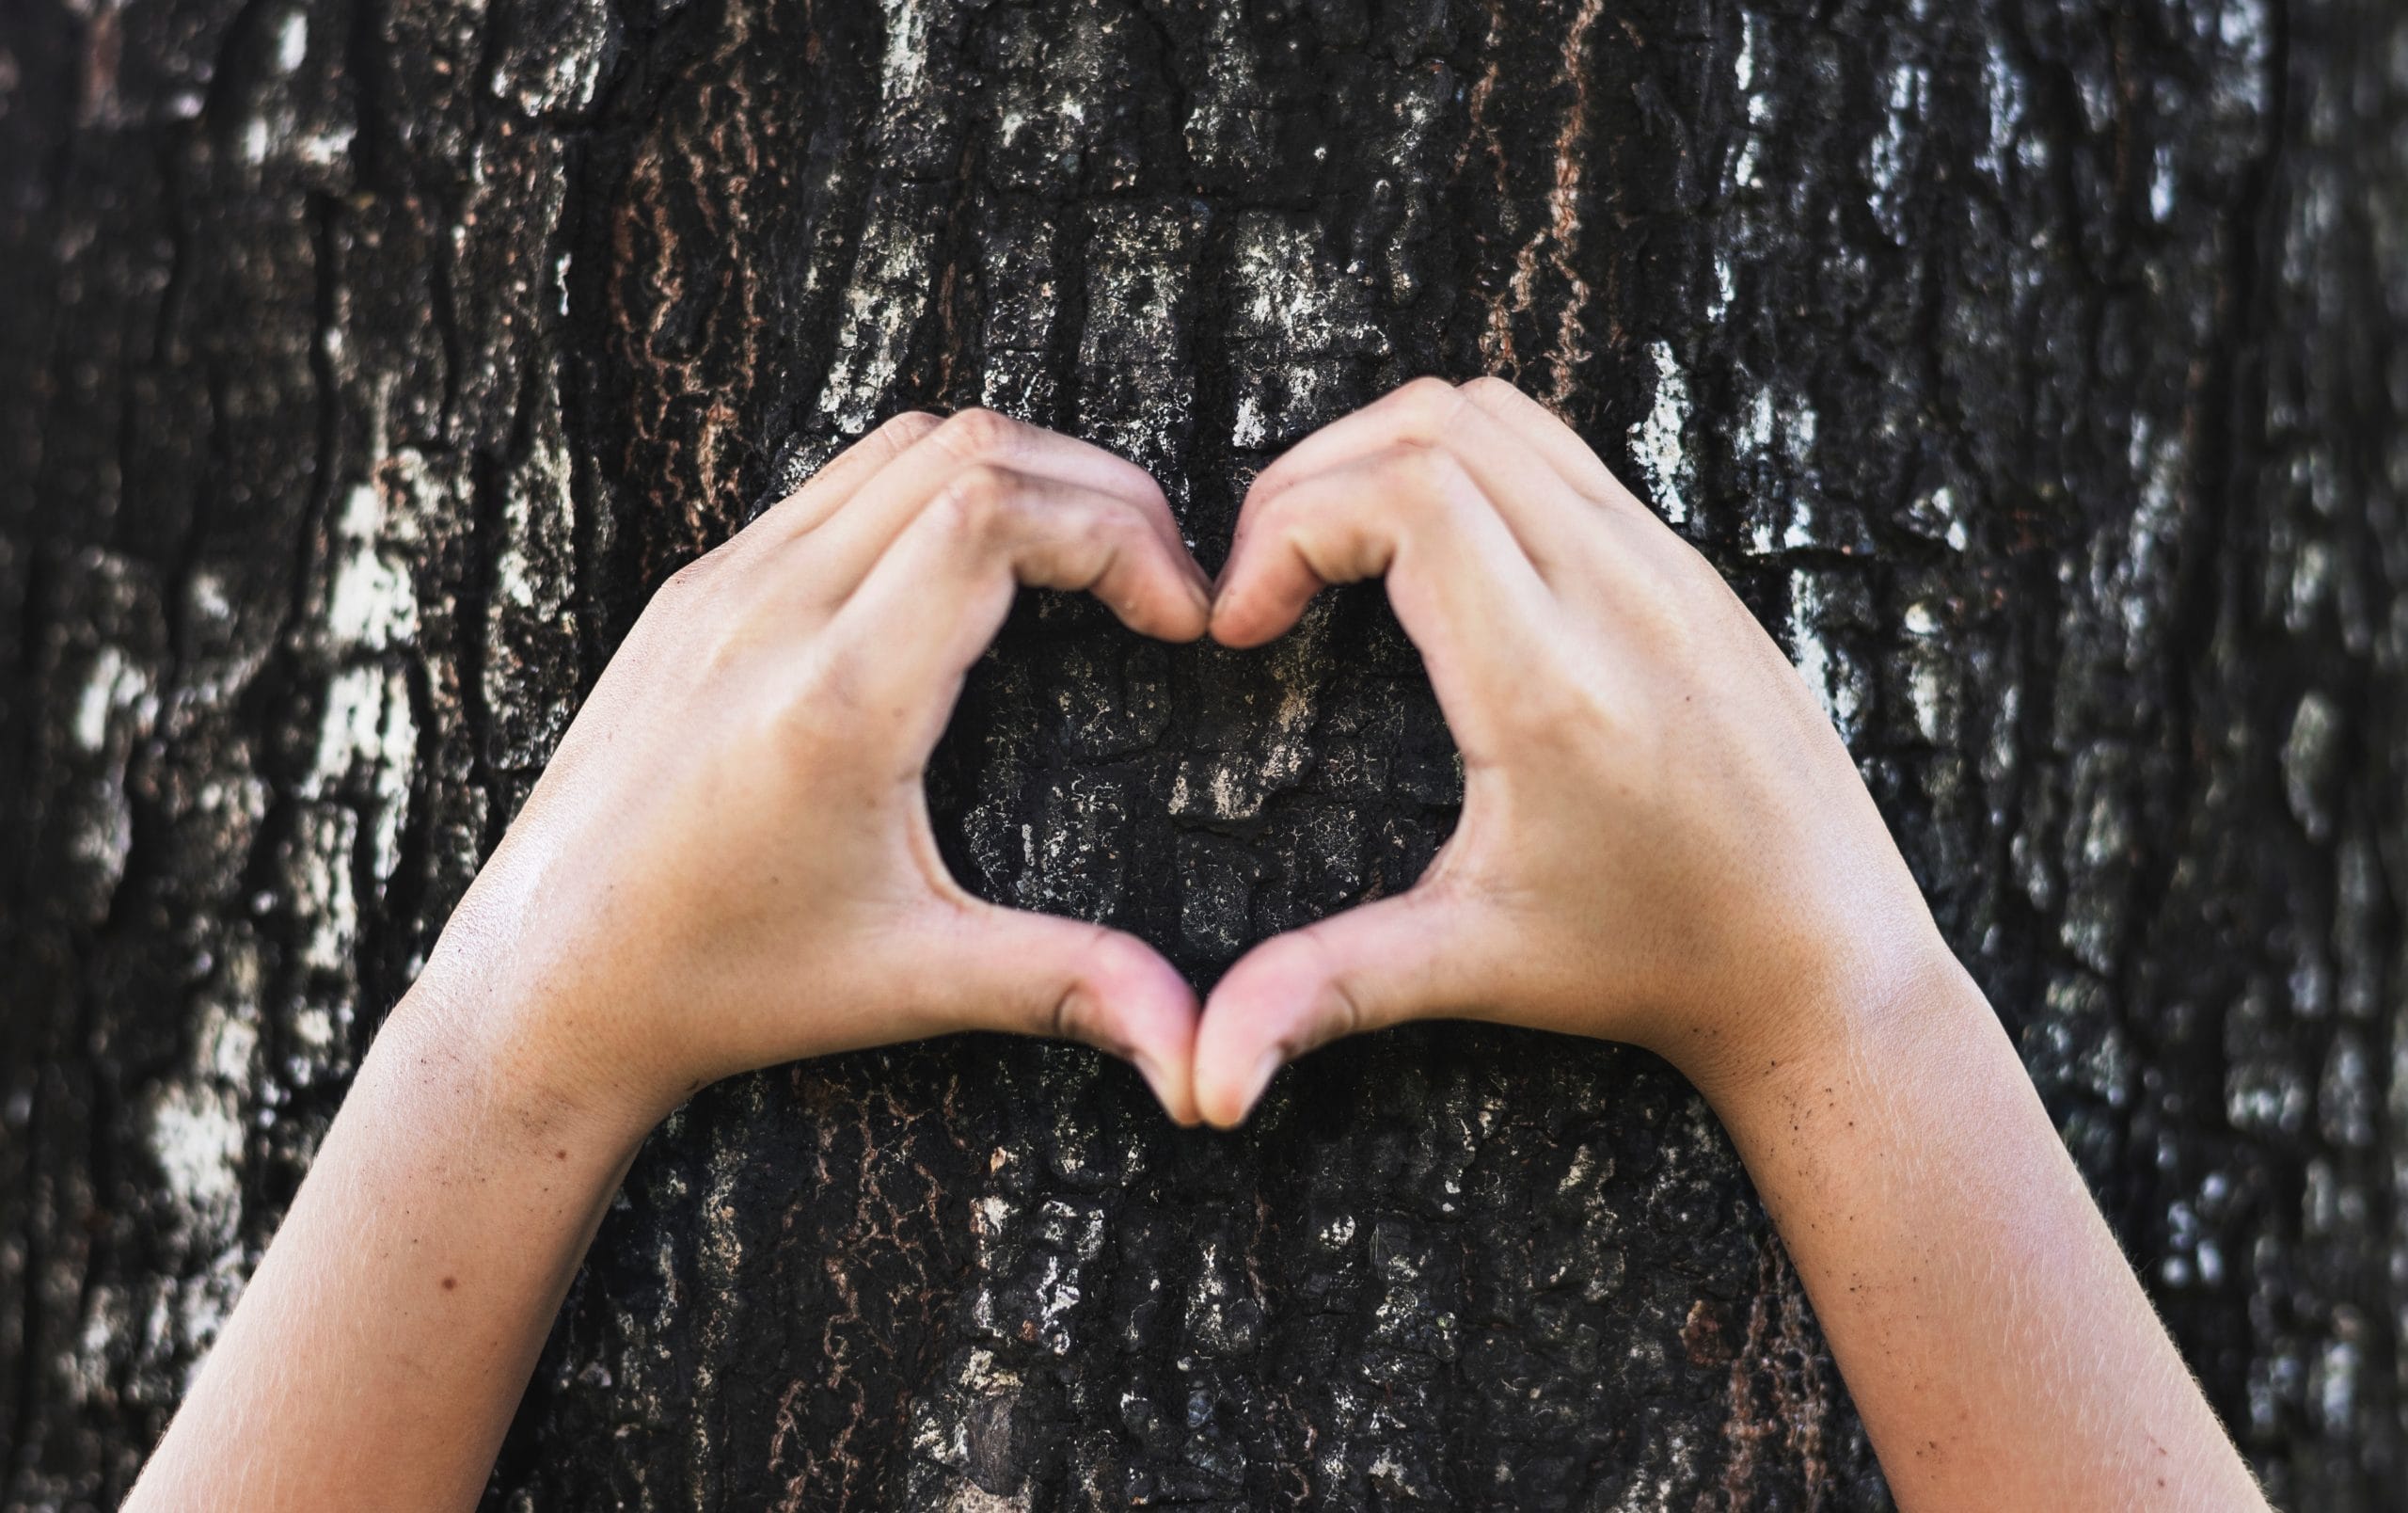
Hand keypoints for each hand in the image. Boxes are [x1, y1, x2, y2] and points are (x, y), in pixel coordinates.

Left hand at [412, 409, 1214, 1129]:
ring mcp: (721, 588)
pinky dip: (934, 493)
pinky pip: (834, 487)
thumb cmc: (724, 987)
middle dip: (1097, 492)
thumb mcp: (912, 982)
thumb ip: (1067, 986)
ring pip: (898, 445)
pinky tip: (975, 581)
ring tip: (1088, 568)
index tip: (1182, 616)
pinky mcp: (693, 592)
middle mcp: (771, 613)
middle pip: (968, 448)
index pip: (997, 512)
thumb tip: (1200, 1057)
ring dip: (1018, 478)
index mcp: (835, 699)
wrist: (541, 986)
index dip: (1119, 534)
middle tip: (1163, 578)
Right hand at [1193, 377, 1949, 1125]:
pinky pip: (1560, 454)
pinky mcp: (1692, 568)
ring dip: (1386, 456)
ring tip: (1333, 559)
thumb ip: (1325, 992)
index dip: (1285, 528)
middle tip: (1265, 581)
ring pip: (1500, 415)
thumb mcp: (1474, 964)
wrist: (1828, 963)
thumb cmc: (1652, 962)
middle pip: (1433, 424)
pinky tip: (1432, 571)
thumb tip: (1202, 1080)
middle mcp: (1618, 592)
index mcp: (1551, 681)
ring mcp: (1668, 565)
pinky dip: (1464, 467)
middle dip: (1310, 479)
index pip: (1403, 492)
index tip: (1242, 628)